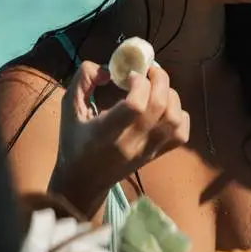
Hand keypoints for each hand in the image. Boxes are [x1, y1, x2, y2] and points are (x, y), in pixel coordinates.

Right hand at [52, 60, 189, 217]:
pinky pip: (181, 134)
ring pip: (174, 118)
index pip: (136, 105)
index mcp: (106, 132)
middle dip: (159, 79)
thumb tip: (107, 70)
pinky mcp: (157, 155)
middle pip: (160, 106)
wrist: (83, 182)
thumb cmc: (74, 142)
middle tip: (148, 70)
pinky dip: (179, 116)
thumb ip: (83, 80)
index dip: (139, 83)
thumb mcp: (68, 107)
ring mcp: (148, 151)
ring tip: (156, 88)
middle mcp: (131, 143)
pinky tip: (164, 108)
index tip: (129, 75)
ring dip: (170, 96)